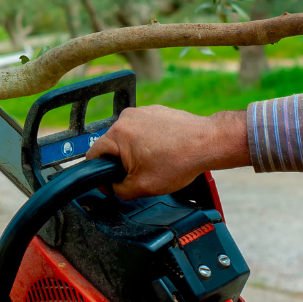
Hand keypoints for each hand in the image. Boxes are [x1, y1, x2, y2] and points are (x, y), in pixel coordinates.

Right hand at [85, 106, 249, 199]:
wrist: (209, 143)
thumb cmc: (180, 161)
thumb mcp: (142, 187)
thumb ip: (119, 190)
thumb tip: (113, 187)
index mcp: (117, 134)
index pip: (93, 155)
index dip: (99, 174)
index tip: (111, 184)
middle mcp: (126, 118)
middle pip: (111, 146)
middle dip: (121, 162)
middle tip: (140, 175)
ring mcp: (142, 112)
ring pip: (128, 137)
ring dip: (135, 151)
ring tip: (156, 162)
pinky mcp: (156, 111)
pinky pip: (144, 129)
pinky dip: (149, 141)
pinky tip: (165, 151)